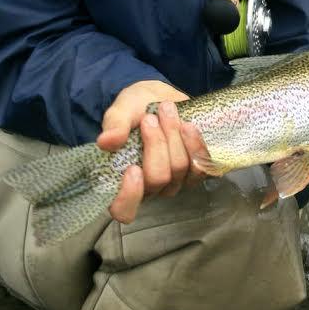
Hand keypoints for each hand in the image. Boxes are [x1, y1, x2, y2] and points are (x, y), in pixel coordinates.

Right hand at [96, 80, 209, 223]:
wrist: (162, 99)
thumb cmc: (137, 109)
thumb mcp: (122, 110)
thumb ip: (114, 125)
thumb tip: (105, 142)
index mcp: (125, 181)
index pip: (124, 210)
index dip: (130, 196)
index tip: (132, 168)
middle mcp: (151, 187)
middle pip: (158, 179)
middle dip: (156, 144)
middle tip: (149, 118)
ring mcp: (176, 181)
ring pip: (180, 169)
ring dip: (174, 137)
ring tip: (167, 110)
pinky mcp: (197, 170)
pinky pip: (203, 166)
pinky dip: (195, 143)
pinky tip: (188, 125)